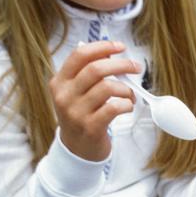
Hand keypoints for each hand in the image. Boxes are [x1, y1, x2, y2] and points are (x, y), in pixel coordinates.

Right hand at [49, 41, 138, 161]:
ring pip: (107, 87)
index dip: (102, 47)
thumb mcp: (76, 93)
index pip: (79, 55)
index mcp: (60, 82)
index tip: (120, 47)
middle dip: (121, 64)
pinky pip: (114, 107)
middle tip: (136, 67)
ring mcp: (76, 113)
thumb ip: (89, 73)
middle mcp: (65, 96)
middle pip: (96, 69)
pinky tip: (127, 107)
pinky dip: (126, 104)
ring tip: (130, 95)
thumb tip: (112, 53)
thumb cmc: (82, 115)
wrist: (77, 150)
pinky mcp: (90, 127)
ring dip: (126, 89)